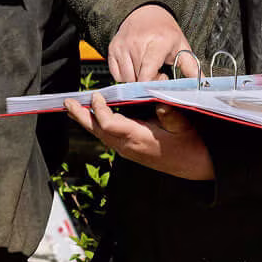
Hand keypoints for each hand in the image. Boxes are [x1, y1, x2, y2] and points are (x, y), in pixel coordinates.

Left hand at [64, 86, 213, 180]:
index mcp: (139, 139)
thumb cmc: (190, 144)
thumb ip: (170, 114)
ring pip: (100, 135)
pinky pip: (107, 137)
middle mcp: (129, 147)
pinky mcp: (129, 151)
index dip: (100, 110)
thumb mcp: (183, 126)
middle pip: (97, 131)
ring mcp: (127, 151)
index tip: (97, 95)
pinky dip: (97, 125)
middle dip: (81, 116)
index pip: (109, 124)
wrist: (195, 165)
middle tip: (67, 103)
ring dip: (86, 121)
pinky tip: (93, 117)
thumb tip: (159, 100)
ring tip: (74, 108)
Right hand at [106, 4, 198, 85]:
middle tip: (158, 73)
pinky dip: (126, 76)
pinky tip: (136, 67)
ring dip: (137, 80)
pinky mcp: (112, 49)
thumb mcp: (181, 46)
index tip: (162, 80)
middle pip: (138, 79)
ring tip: (147, 69)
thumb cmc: (164, 31)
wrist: (144, 12)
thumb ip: (192, 68)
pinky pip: (116, 75)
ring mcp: (122, 46)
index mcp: (157, 42)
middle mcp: (137, 43)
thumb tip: (203, 85)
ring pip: (126, 79)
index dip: (153, 84)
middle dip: (149, 82)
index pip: (147, 72)